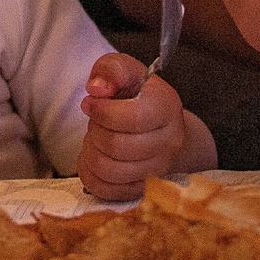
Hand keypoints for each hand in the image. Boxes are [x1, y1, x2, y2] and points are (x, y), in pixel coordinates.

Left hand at [77, 52, 188, 199]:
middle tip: (95, 121)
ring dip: (90, 152)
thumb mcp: (125, 70)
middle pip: (117, 146)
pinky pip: (105, 189)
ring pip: (109, 171)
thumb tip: (96, 89)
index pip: (132, 118)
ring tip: (95, 138)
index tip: (90, 103)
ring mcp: (158, 169)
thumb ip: (110, 70)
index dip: (102, 111)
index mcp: (166, 107)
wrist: (158, 125)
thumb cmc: (137, 94)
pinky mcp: (142, 189)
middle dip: (95, 131)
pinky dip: (90, 173)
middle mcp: (169, 142)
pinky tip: (95, 155)